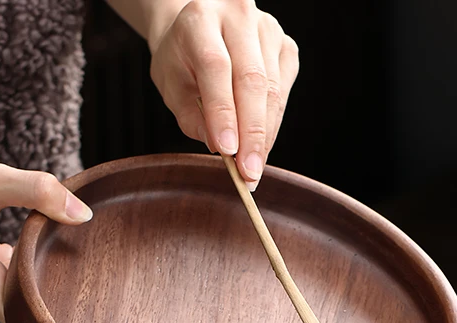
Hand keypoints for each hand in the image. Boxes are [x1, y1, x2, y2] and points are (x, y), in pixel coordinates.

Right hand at [0, 140, 92, 322]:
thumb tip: (82, 214)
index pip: (20, 315)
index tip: (75, 298)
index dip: (51, 314)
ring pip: (10, 295)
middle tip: (66, 260)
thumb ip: (37, 192)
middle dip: (46, 289)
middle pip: (20, 308)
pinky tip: (23, 247)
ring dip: (30, 276)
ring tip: (43, 248)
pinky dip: (15, 269)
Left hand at [148, 0, 298, 189]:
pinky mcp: (285, 47)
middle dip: (252, 134)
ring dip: (264, 136)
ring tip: (253, 168)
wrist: (199, 26)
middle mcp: (238, 16)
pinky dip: (272, 125)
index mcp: (200, 19)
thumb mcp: (171, 85)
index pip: (217, 68)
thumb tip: (220, 147)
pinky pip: (283, 93)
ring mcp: (268, 29)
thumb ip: (191, 116)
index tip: (228, 152)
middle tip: (249, 173)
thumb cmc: (181, 58)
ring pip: (272, 91)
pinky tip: (260, 144)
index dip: (224, 113)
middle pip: (253, 80)